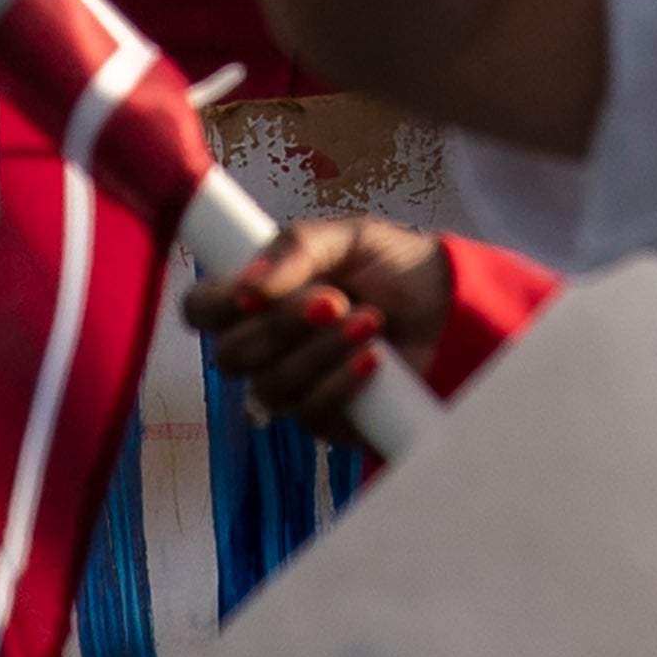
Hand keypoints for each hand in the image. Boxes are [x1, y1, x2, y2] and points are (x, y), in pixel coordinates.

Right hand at [183, 215, 450, 437]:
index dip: (215, 307)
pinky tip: (374, 359)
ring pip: (271, 387)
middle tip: (333, 299)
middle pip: (232, 355)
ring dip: (319, 353)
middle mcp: (268, 343)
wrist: (454, 306)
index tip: (252, 294)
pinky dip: (341, 383)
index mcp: (260, 294)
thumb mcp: (350, 237)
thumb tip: (248, 287)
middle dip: (282, 326)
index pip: (203, 310)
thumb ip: (295, 250)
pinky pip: (310, 414)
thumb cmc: (396, 266)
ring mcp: (295, 384)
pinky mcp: (327, 419)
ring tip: (369, 321)